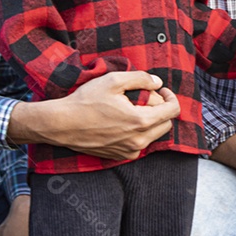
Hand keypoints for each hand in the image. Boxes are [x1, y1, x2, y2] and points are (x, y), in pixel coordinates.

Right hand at [7, 71, 180, 159]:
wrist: (62, 125)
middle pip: (166, 124)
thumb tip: (157, 83)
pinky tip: (123, 121)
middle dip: (161, 109)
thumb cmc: (86, 101)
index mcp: (141, 121)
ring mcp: (130, 151)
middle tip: (145, 97)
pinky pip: (140, 144)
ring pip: (154, 135)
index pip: (173, 110)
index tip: (160, 89)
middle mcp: (139, 140)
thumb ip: (141, 78)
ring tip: (132, 108)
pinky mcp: (121, 156)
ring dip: (150, 121)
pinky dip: (138, 132)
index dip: (171, 96)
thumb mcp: (113, 80)